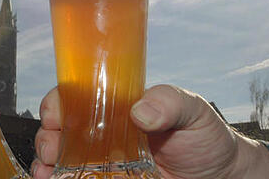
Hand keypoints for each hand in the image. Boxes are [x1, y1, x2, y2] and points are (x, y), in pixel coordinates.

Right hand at [32, 85, 268, 178]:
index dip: (59, 103)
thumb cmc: (205, 137)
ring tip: (49, 172)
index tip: (55, 115)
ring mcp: (105, 163)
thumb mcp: (193, 110)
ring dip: (48, 164)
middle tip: (52, 148)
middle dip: (48, 138)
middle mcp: (105, 133)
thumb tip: (140, 109)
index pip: (77, 97)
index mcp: (119, 107)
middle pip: (61, 131)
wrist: (221, 177)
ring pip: (63, 161)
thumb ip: (169, 102)